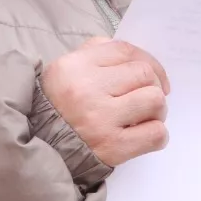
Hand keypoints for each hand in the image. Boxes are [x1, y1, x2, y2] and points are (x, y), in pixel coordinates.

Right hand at [42, 37, 170, 166]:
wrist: (43, 149)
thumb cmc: (59, 108)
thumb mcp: (65, 71)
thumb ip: (97, 54)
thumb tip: (136, 58)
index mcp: (74, 66)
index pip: (124, 51)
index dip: (147, 60)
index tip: (154, 74)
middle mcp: (87, 90)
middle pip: (144, 73)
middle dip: (154, 86)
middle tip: (147, 99)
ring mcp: (101, 119)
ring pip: (155, 100)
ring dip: (157, 110)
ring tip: (144, 118)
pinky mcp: (113, 147)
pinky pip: (155, 133)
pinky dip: (157, 134)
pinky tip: (143, 135)